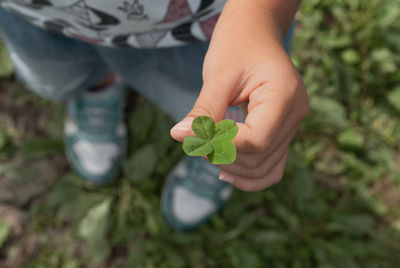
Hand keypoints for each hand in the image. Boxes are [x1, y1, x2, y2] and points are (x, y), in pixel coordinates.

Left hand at [170, 0, 308, 191]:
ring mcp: (293, 125)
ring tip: (206, 150)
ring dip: (232, 167)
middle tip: (195, 139)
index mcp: (284, 94)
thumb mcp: (217, 75)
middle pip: (259, 158)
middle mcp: (295, 114)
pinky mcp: (283, 131)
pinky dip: (248, 174)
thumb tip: (178, 135)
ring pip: (265, 169)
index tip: (192, 137)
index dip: (222, 145)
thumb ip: (203, 110)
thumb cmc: (236, 45)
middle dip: (222, 156)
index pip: (256, 140)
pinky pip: (271, 165)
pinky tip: (224, 170)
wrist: (255, 33)